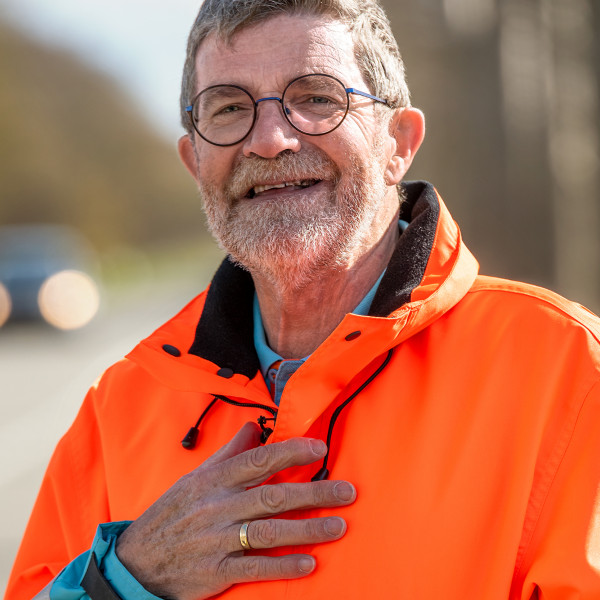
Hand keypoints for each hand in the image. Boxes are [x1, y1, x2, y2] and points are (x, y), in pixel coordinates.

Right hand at [115, 422, 355, 599]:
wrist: (136, 561)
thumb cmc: (173, 513)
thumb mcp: (196, 478)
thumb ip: (228, 453)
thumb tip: (254, 428)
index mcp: (214, 480)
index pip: (258, 460)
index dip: (291, 452)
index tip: (320, 448)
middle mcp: (218, 507)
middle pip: (273, 496)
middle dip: (314, 493)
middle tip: (347, 491)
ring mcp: (217, 540)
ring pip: (269, 531)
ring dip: (307, 529)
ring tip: (339, 526)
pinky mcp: (215, 572)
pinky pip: (254, 567)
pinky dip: (283, 566)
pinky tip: (309, 563)